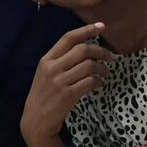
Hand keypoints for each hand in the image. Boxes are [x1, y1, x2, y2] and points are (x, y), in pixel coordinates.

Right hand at [21, 23, 112, 141]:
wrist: (36, 120)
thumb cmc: (43, 95)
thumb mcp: (45, 74)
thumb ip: (60, 61)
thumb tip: (84, 50)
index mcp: (46, 60)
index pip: (68, 38)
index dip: (86, 30)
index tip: (101, 26)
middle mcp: (52, 68)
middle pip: (82, 50)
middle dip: (101, 51)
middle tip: (111, 57)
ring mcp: (60, 81)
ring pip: (89, 65)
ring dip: (102, 68)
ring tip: (106, 73)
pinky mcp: (68, 94)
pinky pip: (90, 82)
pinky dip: (98, 81)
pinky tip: (100, 84)